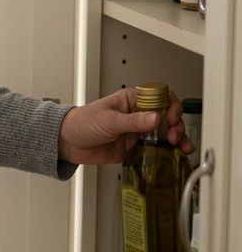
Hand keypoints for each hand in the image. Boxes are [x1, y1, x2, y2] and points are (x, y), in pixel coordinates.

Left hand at [58, 88, 193, 165]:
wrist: (68, 143)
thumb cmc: (82, 123)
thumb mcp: (108, 120)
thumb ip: (133, 121)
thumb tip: (155, 117)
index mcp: (131, 100)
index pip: (160, 97)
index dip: (170, 106)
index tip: (170, 118)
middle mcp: (138, 114)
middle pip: (168, 116)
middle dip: (176, 125)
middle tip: (173, 136)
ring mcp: (139, 131)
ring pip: (166, 132)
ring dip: (178, 138)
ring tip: (182, 147)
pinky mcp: (136, 147)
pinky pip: (157, 148)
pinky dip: (169, 151)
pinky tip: (177, 154)